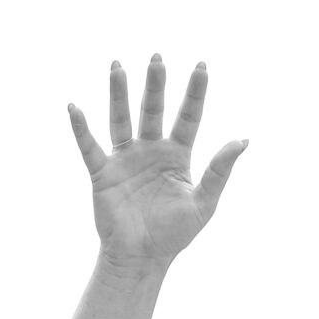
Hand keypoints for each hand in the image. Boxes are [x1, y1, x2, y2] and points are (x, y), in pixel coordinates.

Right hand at [69, 56, 247, 271]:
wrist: (141, 260)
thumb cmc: (174, 235)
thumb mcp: (204, 202)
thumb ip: (220, 170)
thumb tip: (243, 140)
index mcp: (177, 155)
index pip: (188, 116)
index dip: (195, 92)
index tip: (202, 66)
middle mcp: (150, 150)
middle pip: (153, 109)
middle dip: (155, 84)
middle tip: (157, 58)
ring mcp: (125, 160)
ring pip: (121, 119)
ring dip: (119, 93)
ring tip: (117, 66)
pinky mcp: (103, 174)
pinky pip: (89, 147)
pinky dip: (81, 128)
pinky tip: (74, 108)